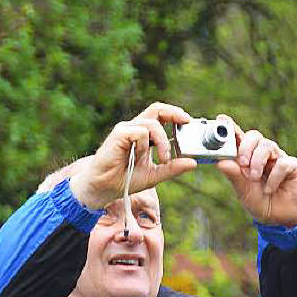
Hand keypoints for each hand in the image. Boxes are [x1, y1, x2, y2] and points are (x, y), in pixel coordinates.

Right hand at [70, 103, 197, 210]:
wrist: (104, 188)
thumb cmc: (125, 179)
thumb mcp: (155, 175)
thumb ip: (173, 168)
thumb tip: (193, 163)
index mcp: (144, 134)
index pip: (161, 115)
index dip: (175, 114)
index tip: (188, 122)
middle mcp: (135, 128)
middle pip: (157, 109)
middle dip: (174, 113)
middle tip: (186, 122)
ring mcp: (126, 129)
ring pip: (152, 124)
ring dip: (162, 142)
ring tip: (164, 159)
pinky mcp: (119, 134)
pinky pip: (139, 132)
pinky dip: (144, 145)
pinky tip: (141, 157)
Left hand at [216, 118, 296, 226]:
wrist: (278, 219)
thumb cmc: (259, 202)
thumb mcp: (242, 191)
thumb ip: (233, 176)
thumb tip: (221, 163)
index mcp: (248, 157)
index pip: (239, 137)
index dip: (231, 127)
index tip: (221, 119)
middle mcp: (263, 154)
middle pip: (255, 136)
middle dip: (246, 147)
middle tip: (242, 163)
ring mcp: (278, 158)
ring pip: (267, 146)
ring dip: (258, 162)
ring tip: (254, 178)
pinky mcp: (292, 166)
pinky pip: (282, 163)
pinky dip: (274, 177)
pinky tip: (269, 189)